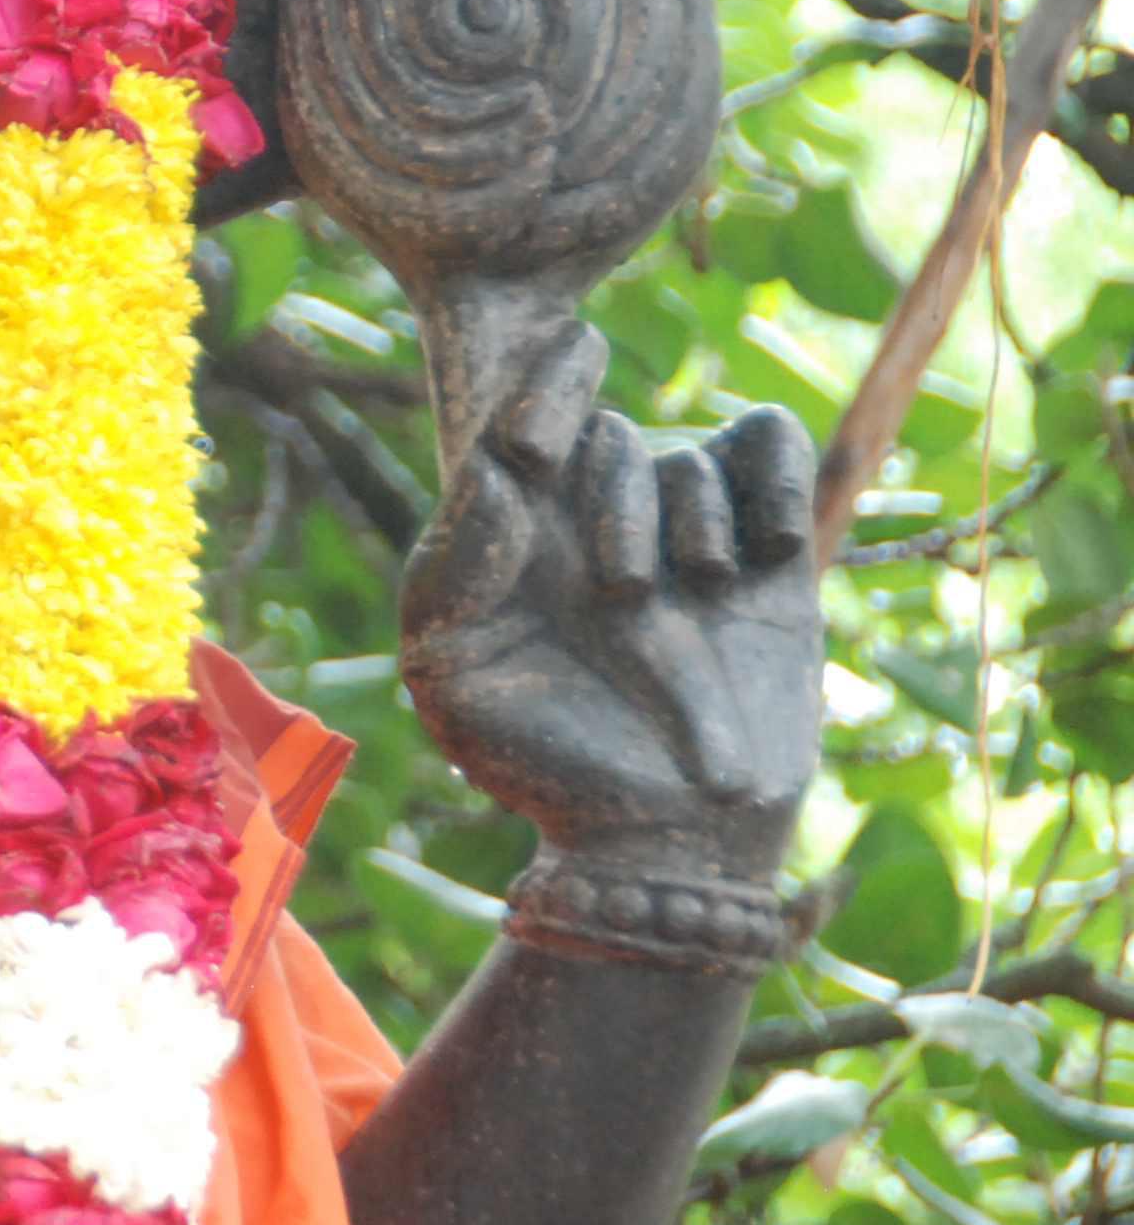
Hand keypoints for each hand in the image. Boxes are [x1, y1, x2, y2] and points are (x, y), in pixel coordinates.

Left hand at [398, 317, 821, 890]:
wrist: (668, 831)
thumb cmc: (542, 762)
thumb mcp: (454, 676)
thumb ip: (449, 568)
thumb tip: (494, 472)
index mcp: (505, 530)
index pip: (514, 416)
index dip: (537, 393)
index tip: (543, 437)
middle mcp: (588, 513)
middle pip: (604, 436)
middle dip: (614, 508)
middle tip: (623, 596)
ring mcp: (678, 520)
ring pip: (684, 455)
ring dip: (690, 531)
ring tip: (693, 605)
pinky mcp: (763, 539)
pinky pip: (769, 442)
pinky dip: (775, 482)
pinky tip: (765, 556)